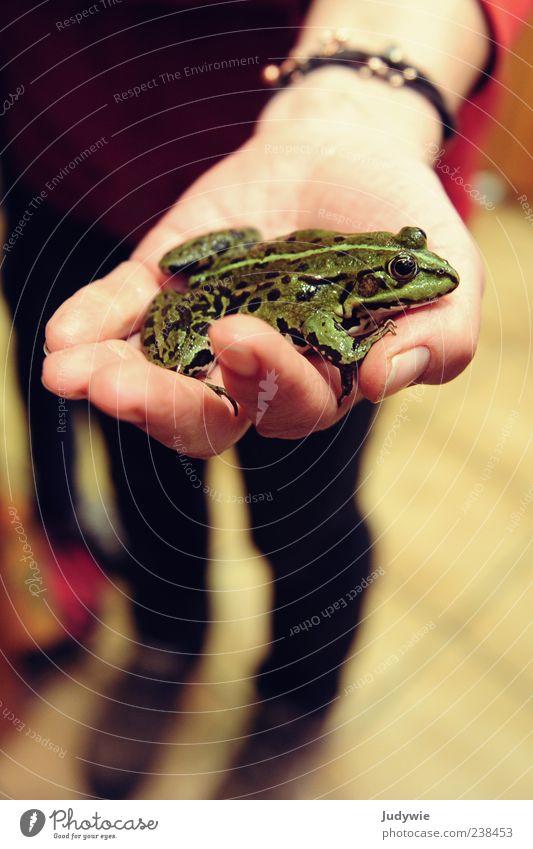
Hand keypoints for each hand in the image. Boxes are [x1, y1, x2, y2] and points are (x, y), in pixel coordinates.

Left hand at [43, 70, 482, 455]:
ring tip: (70, 375)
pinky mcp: (165, 284)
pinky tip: (61, 338)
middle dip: (163, 406)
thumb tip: (379, 383)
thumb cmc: (400, 218)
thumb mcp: (447, 279)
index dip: (263, 380)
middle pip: (206, 415)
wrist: (346, 145)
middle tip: (119, 390)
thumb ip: (437, 341)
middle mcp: (254, 371)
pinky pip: (125, 311)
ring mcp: (202, 330)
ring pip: (156, 375)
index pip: (286, 407)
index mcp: (319, 382)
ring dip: (112, 380)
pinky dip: (93, 322)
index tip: (242, 332)